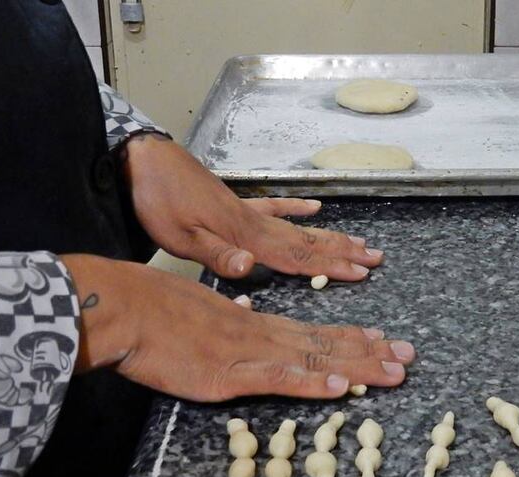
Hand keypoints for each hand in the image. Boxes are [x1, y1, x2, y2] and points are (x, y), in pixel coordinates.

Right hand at [61, 254, 414, 401]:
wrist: (124, 308)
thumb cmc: (153, 311)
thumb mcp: (201, 312)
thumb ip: (229, 320)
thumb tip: (250, 314)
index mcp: (254, 325)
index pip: (312, 333)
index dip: (348, 339)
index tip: (379, 340)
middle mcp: (262, 335)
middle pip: (326, 344)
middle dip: (370, 351)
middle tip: (408, 355)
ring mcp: (250, 353)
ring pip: (315, 360)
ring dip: (358, 366)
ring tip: (395, 370)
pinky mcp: (231, 372)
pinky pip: (280, 378)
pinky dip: (313, 382)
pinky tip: (342, 388)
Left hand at [120, 134, 382, 280]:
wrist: (142, 161)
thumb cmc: (156, 202)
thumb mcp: (179, 237)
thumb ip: (216, 255)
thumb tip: (249, 268)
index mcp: (244, 236)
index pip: (296, 256)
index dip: (330, 266)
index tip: (360, 272)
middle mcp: (254, 223)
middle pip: (306, 241)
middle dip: (342, 252)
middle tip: (375, 258)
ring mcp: (247, 211)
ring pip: (297, 227)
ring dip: (329, 236)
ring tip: (359, 241)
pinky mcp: (234, 203)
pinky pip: (273, 207)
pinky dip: (295, 209)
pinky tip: (314, 209)